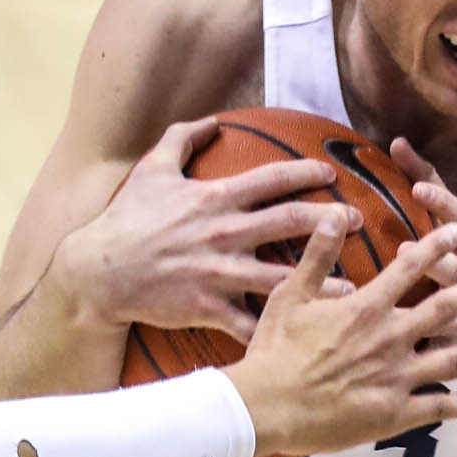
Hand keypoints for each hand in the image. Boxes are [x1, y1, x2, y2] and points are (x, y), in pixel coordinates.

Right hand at [60, 118, 340, 343]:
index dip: (307, 171)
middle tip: (358, 222)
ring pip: (284, 276)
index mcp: (216, 197)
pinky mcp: (210, 307)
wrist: (98, 273)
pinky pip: (251, 322)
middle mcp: (226, 232)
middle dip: (331, 220)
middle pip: (292, 222)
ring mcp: (220, 272)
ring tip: (353, 288)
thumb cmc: (125, 220)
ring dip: (322, 281)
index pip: (273, 178)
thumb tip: (211, 120)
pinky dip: (279, 330)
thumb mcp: (152, 169)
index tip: (331, 173)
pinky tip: (307, 336)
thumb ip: (182, 138)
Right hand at [229, 212, 456, 456]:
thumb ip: (318, 253)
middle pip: (446, 309)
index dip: (436, 247)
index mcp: (366, 308)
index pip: (409, 268)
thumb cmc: (273, 352)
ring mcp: (397, 379)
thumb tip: (336, 212)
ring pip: (454, 360)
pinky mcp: (394, 414)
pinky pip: (440, 408)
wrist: (266, 407)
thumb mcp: (290, 295)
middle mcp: (390, 339)